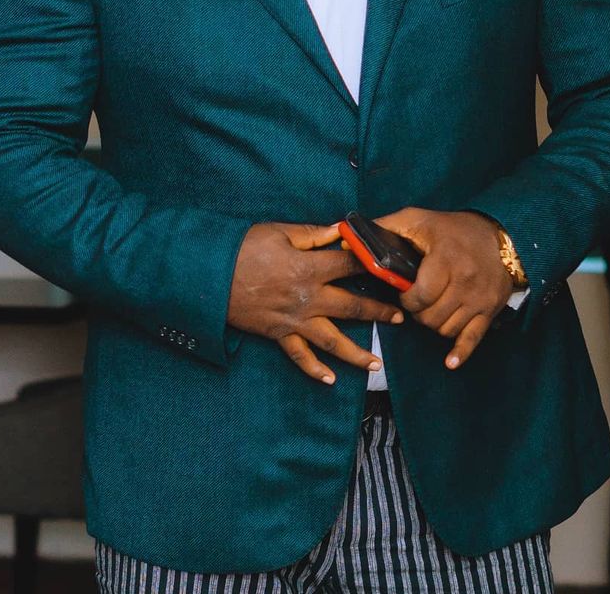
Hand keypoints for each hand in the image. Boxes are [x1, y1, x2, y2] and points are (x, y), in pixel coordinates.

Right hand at [227, 222, 403, 384]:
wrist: (209, 275)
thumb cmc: (243, 248)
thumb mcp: (279, 232)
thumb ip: (313, 233)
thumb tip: (340, 230)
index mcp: (309, 268)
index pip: (350, 267)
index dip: (373, 266)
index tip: (392, 270)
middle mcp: (308, 298)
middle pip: (351, 308)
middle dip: (379, 313)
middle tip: (400, 318)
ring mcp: (294, 320)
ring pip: (333, 341)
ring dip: (357, 353)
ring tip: (377, 364)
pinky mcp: (278, 333)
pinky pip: (300, 356)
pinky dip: (315, 370)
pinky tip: (331, 379)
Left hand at [373, 207, 514, 370]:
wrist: (498, 235)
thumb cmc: (452, 228)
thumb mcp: (417, 219)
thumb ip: (383, 228)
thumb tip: (346, 238)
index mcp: (445, 259)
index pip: (420, 295)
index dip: (406, 299)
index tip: (405, 293)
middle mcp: (465, 281)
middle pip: (431, 316)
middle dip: (417, 313)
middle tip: (416, 302)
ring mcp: (479, 298)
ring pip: (446, 329)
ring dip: (433, 324)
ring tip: (430, 310)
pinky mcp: (490, 309)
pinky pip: (474, 338)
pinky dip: (460, 352)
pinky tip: (450, 362)